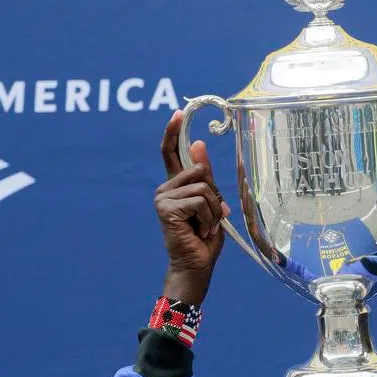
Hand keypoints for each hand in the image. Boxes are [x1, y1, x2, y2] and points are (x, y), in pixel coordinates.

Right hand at [156, 111, 230, 304]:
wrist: (197, 264)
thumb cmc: (205, 236)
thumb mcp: (211, 202)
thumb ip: (204, 176)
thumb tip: (198, 143)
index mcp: (176, 185)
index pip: (170, 152)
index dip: (174, 132)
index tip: (178, 113)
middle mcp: (165, 188)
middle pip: (199, 170)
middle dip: (214, 193)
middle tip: (211, 215)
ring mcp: (163, 197)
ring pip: (203, 187)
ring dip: (213, 210)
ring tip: (205, 225)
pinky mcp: (166, 208)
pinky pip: (200, 201)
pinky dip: (208, 217)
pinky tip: (201, 230)